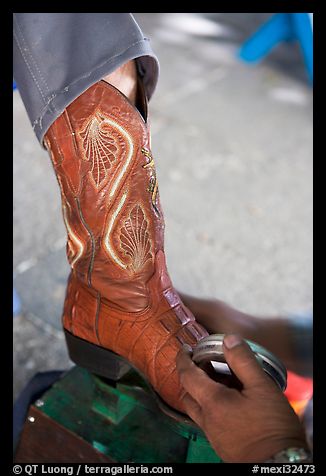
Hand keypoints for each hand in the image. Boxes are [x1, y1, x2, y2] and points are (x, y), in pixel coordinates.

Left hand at [176, 334, 307, 461]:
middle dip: (191, 376)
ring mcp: (213, 434)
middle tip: (205, 364)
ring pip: (197, 409)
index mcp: (212, 402)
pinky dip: (211, 407)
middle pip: (187, 393)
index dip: (183, 359)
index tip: (185, 349)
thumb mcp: (262, 387)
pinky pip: (208, 421)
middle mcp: (207, 420)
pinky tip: (231, 404)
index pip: (187, 375)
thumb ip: (243, 361)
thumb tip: (229, 340)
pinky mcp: (222, 444)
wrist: (279, 464)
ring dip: (201, 393)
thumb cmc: (272, 427)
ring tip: (221, 382)